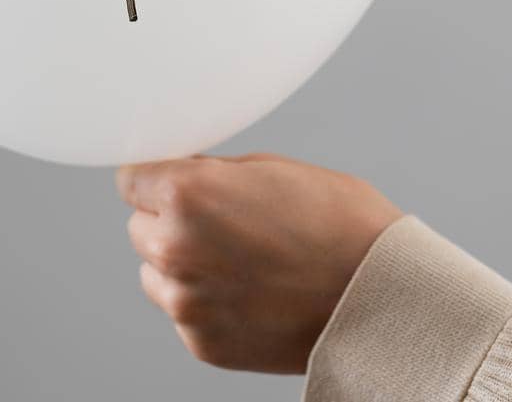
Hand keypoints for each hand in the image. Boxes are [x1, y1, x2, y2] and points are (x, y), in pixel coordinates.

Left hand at [116, 153, 402, 372]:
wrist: (381, 294)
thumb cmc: (338, 221)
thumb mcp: (271, 169)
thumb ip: (211, 174)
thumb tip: (179, 177)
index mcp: (187, 195)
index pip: (131, 178)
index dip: (158, 177)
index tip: (179, 182)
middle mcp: (175, 248)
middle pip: (140, 225)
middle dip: (171, 220)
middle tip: (224, 222)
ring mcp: (186, 302)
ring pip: (156, 272)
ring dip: (182, 264)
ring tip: (241, 260)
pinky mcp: (201, 343)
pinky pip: (184, 311)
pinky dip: (206, 301)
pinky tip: (251, 291)